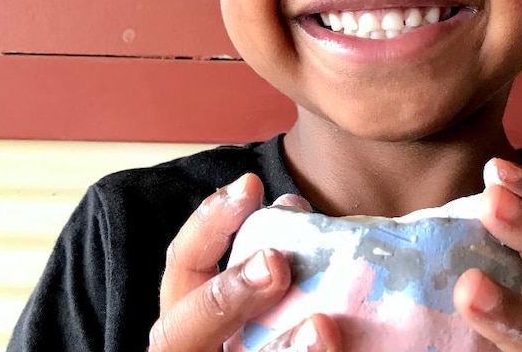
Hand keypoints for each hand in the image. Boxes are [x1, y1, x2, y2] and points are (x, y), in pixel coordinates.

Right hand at [148, 173, 341, 351]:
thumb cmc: (270, 328)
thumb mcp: (262, 297)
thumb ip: (268, 264)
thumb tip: (293, 207)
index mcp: (194, 322)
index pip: (182, 269)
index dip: (207, 225)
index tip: (250, 186)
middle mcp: (197, 351)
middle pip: (182, 329)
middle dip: (225, 295)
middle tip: (275, 263)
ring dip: (279, 350)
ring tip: (322, 328)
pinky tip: (338, 348)